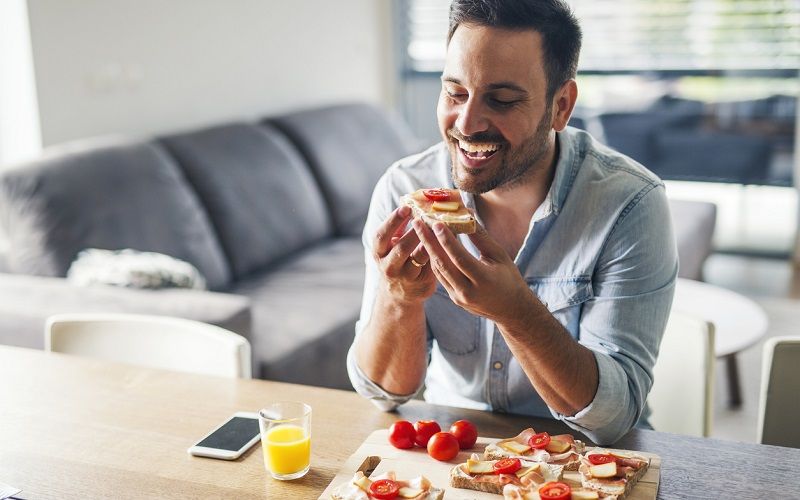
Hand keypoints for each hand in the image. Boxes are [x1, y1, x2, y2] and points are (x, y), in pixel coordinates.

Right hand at [373, 206, 435, 302]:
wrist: (400, 292)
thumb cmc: (398, 260)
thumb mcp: (393, 244)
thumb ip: (400, 228)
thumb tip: (412, 202)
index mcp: (379, 251)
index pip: (381, 235)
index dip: (393, 221)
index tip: (406, 207)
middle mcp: (388, 266)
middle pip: (400, 248)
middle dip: (415, 232)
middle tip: (427, 217)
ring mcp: (405, 277)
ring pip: (418, 258)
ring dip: (430, 242)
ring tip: (439, 227)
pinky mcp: (421, 283)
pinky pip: (432, 266)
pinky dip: (440, 252)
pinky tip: (447, 240)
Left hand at [413, 219, 535, 322]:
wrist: (511, 310)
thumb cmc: (509, 278)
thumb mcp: (499, 255)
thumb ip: (481, 237)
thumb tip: (467, 215)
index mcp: (484, 280)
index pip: (461, 258)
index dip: (447, 241)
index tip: (436, 223)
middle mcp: (468, 291)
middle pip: (443, 264)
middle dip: (428, 242)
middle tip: (417, 223)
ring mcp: (459, 297)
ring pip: (439, 270)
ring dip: (428, 249)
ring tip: (420, 230)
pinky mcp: (454, 298)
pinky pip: (441, 277)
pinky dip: (435, 260)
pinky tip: (429, 245)